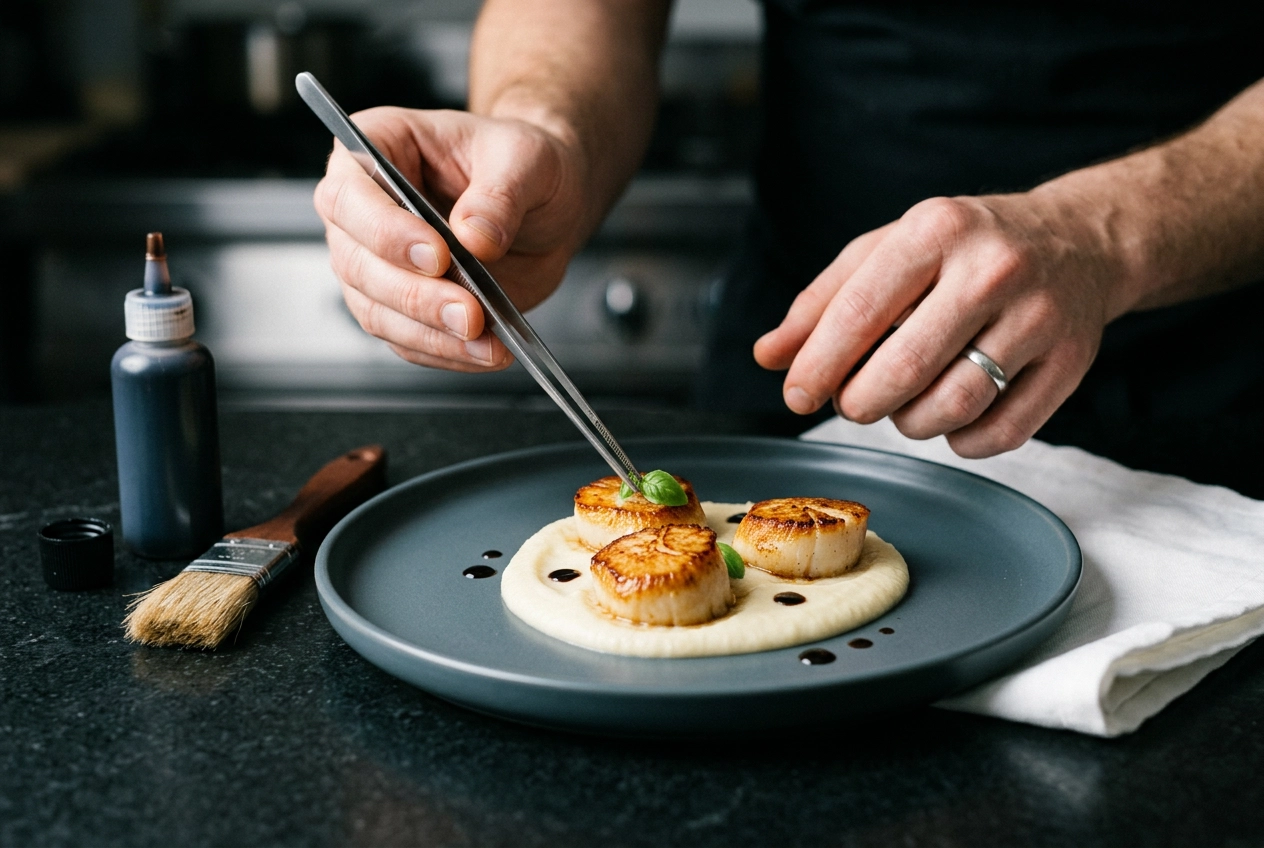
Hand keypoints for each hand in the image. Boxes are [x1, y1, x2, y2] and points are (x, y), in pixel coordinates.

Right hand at [314, 106, 588, 371]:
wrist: (545, 205)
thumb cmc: (523, 162)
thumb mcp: (527, 158)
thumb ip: (501, 193)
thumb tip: (474, 236)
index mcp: (378, 146)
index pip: (350, 193)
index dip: (385, 230)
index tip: (437, 255)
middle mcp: (364, 208)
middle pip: (356, 263)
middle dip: (414, 295)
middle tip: (468, 312)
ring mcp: (376, 262)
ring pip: (376, 310)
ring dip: (429, 333)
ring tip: (484, 339)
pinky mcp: (401, 306)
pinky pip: (407, 340)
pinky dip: (445, 352)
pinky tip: (484, 351)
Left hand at [754, 192, 1127, 456]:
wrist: (1078, 240)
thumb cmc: (963, 248)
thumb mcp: (888, 251)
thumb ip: (823, 303)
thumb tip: (769, 357)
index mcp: (937, 231)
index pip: (860, 311)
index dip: (819, 365)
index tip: (797, 395)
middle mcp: (993, 270)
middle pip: (903, 371)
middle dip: (860, 403)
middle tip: (852, 401)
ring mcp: (1040, 317)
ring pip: (950, 409)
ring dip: (908, 423)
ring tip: (903, 401)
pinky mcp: (1070, 363)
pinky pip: (998, 434)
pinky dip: (962, 439)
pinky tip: (952, 412)